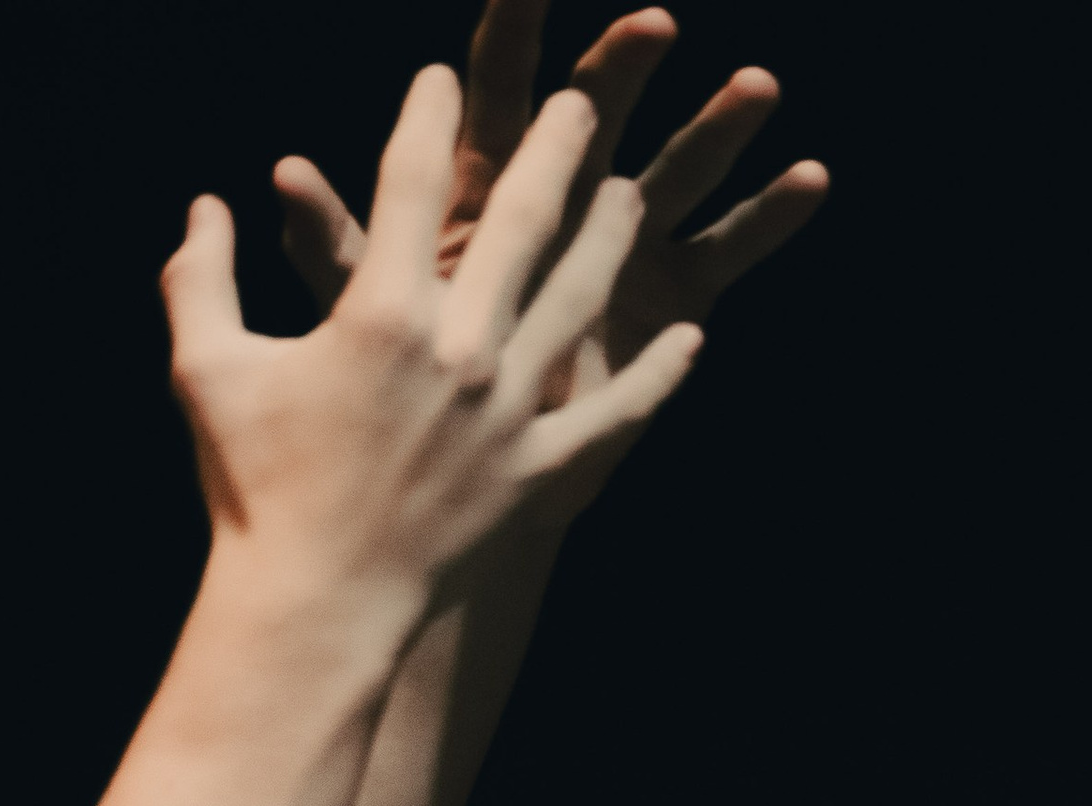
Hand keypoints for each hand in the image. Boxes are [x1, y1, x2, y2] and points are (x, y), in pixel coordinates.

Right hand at [165, 70, 698, 615]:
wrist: (316, 608)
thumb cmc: (254, 491)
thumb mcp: (207, 369)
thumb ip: (202, 276)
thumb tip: (205, 205)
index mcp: (381, 312)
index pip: (413, 180)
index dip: (429, 116)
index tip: (440, 79)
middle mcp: (460, 350)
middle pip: (524, 221)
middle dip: (554, 150)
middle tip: (581, 102)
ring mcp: (509, 415)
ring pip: (579, 301)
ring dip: (610, 240)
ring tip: (631, 194)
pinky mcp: (540, 475)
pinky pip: (615, 418)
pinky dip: (657, 378)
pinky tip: (689, 338)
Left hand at [277, 8, 824, 482]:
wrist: (457, 475)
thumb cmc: (393, 393)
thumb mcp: (358, 313)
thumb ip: (332, 244)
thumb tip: (280, 178)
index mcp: (483, 188)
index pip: (497, 90)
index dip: (513, 33)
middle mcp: (556, 201)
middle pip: (595, 114)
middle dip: (624, 66)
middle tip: (655, 23)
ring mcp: (620, 246)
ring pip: (674, 170)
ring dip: (717, 128)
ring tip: (759, 90)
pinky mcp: (669, 296)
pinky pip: (726, 250)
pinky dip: (769, 219)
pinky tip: (811, 181)